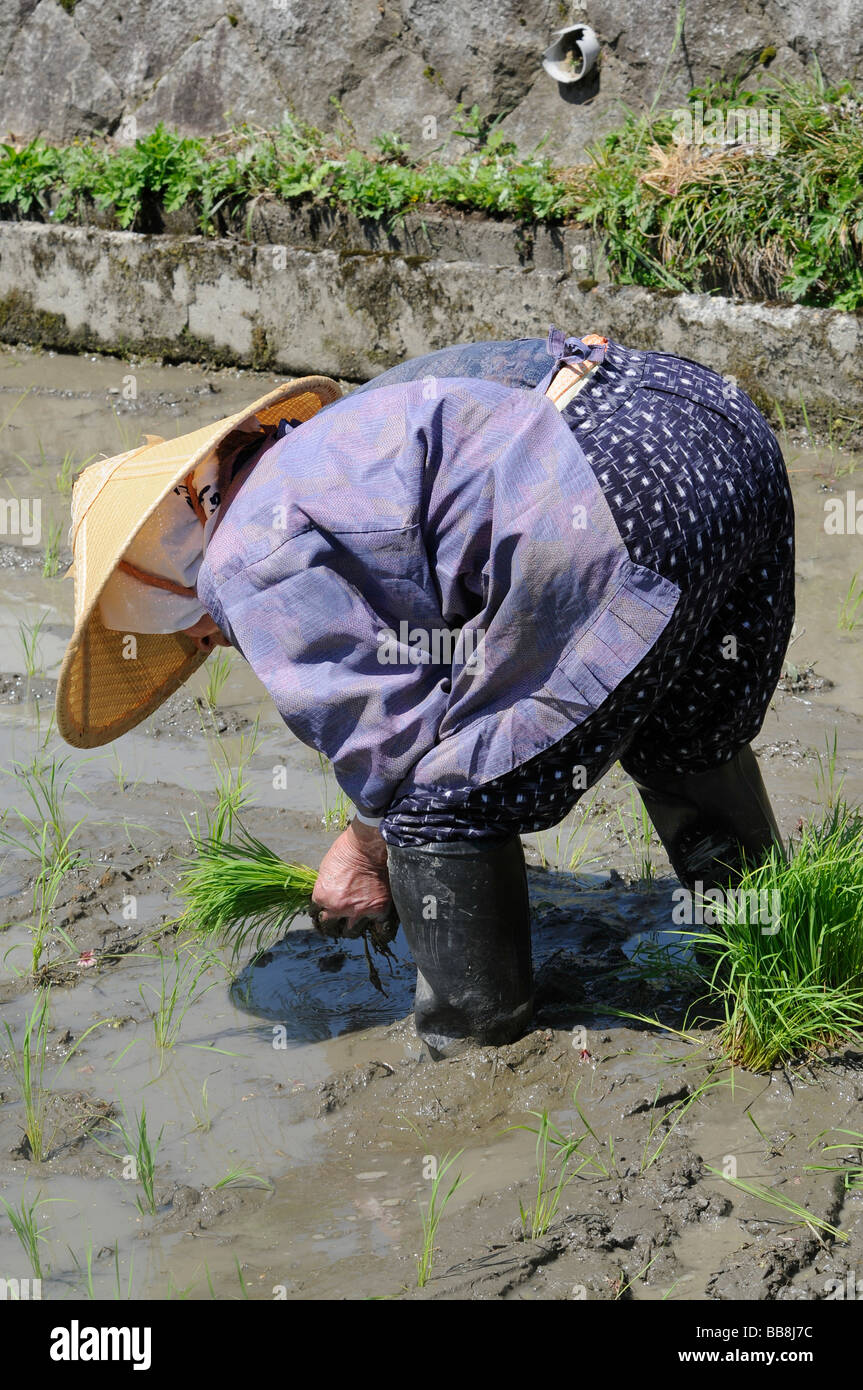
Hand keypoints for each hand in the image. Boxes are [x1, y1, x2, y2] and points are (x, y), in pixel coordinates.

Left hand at [311, 818, 392, 938]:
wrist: (368, 844)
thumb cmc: (346, 850)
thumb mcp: (326, 870)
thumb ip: (326, 888)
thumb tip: (328, 897)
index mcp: (321, 896)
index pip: (316, 913)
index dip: (321, 912)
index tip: (324, 912)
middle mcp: (337, 908)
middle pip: (331, 927)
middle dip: (333, 925)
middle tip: (336, 923)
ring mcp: (358, 911)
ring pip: (351, 932)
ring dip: (351, 928)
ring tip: (353, 924)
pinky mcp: (378, 909)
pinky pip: (378, 929)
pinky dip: (376, 929)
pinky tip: (375, 925)